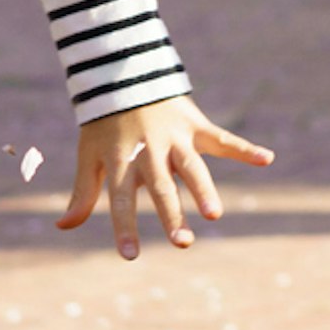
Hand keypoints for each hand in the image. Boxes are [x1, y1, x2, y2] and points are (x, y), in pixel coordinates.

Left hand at [63, 96, 271, 260]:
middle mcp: (148, 151)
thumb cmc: (105, 125)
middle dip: (171, 214)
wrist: (123, 73)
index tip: (130, 256)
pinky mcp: (194, 124)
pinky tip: (266, 159)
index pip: (119, 199)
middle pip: (161, 187)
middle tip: (182, 243)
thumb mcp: (89, 156)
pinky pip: (221, 138)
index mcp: (120, 161)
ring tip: (215, 214)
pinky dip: (244, 148)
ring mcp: (173, 137)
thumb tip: (63, 227)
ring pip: (191, 165)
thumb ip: (82, 193)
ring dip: (203, 188)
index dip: (124, 227)